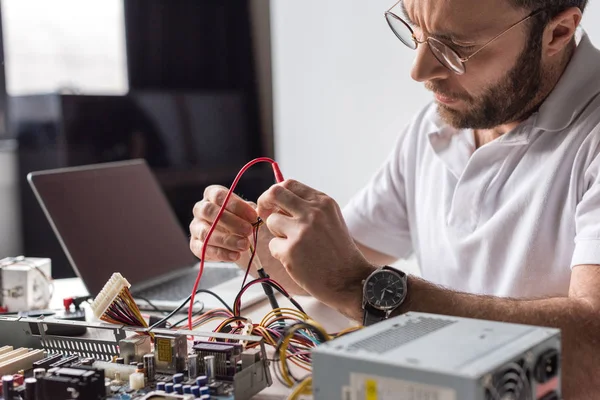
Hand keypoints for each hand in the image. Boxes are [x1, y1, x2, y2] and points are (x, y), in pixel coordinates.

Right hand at [189, 185, 308, 295]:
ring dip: (227, 239)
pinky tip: (236, 255)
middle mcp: (201, 209)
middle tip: (249, 231)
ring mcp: (196, 227)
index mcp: (212, 195)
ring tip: (245, 245)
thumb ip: (256, 207)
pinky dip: (221, 253)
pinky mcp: (196, 245)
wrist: (243, 241)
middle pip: (209, 212)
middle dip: (230, 222)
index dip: (236, 205)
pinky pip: (204, 249)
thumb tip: (264, 206)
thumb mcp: (253, 212)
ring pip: (206, 232)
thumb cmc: (248, 222)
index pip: (219, 195)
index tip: (254, 216)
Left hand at [257, 179, 375, 317]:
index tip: (273, 204)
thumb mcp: (330, 220)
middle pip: (274, 193)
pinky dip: (280, 253)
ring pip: (271, 221)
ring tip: (295, 246)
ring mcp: (301, 231)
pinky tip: (298, 260)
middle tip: (263, 214)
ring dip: (277, 234)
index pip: (289, 184)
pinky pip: (273, 245)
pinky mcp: (291, 251)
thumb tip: (276, 200)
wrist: (350, 280)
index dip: (275, 193)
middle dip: (264, 203)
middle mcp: (313, 212)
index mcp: (323, 202)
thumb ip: (307, 208)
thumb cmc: (338, 251)